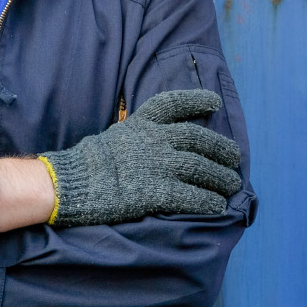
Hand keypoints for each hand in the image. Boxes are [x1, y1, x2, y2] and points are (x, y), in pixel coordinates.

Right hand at [40, 89, 240, 227]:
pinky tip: (219, 206)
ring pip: (201, 168)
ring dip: (222, 177)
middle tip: (236, 158)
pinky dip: (209, 201)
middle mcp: (154, 140)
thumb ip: (135, 137)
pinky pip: (192, 196)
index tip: (214, 102)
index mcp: (140, 123)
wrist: (70, 182)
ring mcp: (157, 165)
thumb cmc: (85, 163)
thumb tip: (152, 144)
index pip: (173, 104)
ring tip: (233, 185)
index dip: (196, 100)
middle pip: (199, 139)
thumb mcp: (113, 137)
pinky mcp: (157, 191)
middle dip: (221, 148)